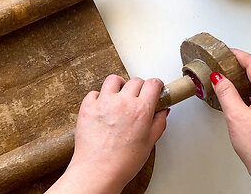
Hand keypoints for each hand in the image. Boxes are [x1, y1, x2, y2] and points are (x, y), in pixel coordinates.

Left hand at [46, 75, 168, 193]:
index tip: (155, 90)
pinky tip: (103, 107)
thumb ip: (158, 123)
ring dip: (119, 86)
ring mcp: (103, 103)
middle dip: (140, 87)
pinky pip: (94, 92)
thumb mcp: (149, 143)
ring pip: (113, 80)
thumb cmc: (122, 162)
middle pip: (135, 81)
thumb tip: (162, 111)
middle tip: (138, 98)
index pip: (153, 84)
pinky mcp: (87, 107)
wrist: (97, 171)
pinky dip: (99, 97)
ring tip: (119, 96)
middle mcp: (122, 103)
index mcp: (140, 110)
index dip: (156, 86)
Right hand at [211, 49, 250, 193]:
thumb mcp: (236, 116)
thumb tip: (219, 78)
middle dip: (241, 66)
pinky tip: (238, 99)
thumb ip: (226, 93)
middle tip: (224, 62)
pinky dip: (249, 93)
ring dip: (244, 81)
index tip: (227, 51)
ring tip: (227, 79)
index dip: (239, 56)